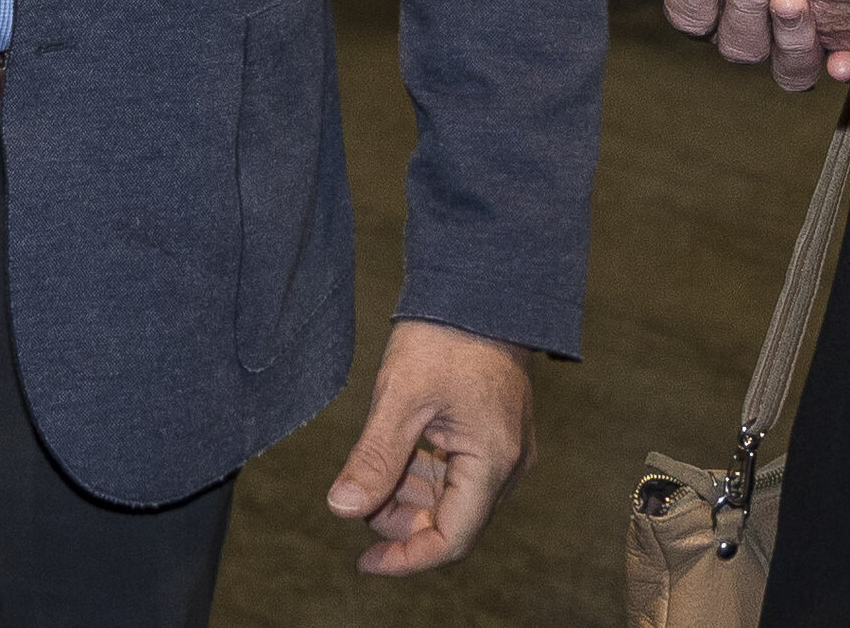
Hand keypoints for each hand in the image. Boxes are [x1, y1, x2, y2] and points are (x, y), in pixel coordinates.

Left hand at [322, 320, 532, 575]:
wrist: (478, 286)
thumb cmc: (444, 334)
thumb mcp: (400, 396)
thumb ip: (375, 458)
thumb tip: (342, 509)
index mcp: (493, 462)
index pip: (452, 539)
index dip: (406, 557)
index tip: (364, 563)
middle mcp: (508, 464)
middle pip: (452, 522)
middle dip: (401, 519)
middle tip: (358, 496)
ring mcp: (503, 449)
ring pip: (452, 498)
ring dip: (409, 496)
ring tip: (372, 471)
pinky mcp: (492, 434)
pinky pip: (457, 473)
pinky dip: (422, 474)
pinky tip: (394, 454)